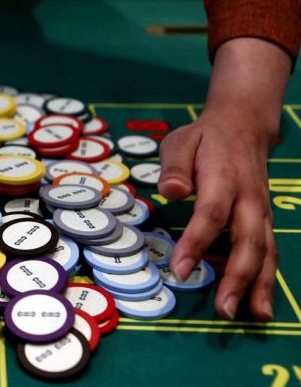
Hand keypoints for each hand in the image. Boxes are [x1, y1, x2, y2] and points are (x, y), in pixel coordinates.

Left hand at [157, 38, 290, 320]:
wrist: (244, 124)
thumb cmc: (204, 138)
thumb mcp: (181, 141)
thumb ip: (175, 167)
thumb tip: (171, 192)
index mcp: (224, 178)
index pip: (211, 214)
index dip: (196, 243)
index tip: (180, 270)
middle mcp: (248, 199)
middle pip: (247, 241)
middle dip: (237, 278)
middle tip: (223, 309)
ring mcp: (261, 211)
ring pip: (265, 251)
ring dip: (260, 286)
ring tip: (254, 317)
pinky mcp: (264, 219)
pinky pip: (269, 251)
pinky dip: (268, 279)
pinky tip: (261, 304)